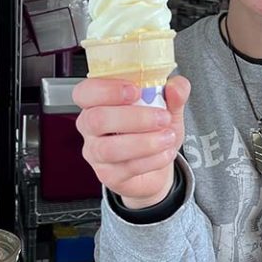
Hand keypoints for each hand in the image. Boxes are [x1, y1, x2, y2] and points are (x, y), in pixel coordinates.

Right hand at [74, 74, 190, 206]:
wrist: (158, 166)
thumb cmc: (154, 130)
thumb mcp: (169, 108)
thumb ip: (174, 93)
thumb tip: (175, 86)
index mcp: (98, 102)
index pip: (85, 92)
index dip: (107, 90)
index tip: (136, 90)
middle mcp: (90, 126)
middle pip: (96, 119)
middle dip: (134, 117)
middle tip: (163, 117)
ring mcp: (95, 153)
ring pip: (109, 148)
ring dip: (144, 142)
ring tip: (168, 137)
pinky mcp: (108, 175)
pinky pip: (125, 168)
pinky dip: (152, 160)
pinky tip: (166, 153)